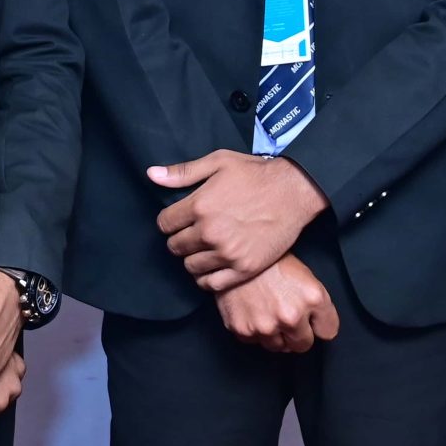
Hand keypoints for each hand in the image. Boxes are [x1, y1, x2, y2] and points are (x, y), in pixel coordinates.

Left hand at [149, 150, 328, 293]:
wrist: (294, 191)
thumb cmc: (256, 174)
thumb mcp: (219, 162)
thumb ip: (183, 172)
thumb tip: (151, 175)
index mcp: (200, 205)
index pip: (164, 224)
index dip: (170, 221)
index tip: (180, 219)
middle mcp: (210, 232)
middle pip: (175, 247)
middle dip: (181, 239)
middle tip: (195, 233)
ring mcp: (227, 253)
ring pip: (190, 267)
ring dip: (193, 258)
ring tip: (205, 248)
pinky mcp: (243, 268)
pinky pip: (211, 284)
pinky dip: (207, 278)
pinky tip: (213, 266)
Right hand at [215, 254, 341, 352]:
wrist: (236, 254)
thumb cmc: (270, 261)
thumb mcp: (305, 275)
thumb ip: (317, 304)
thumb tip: (319, 327)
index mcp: (312, 298)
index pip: (328, 331)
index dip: (319, 324)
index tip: (312, 320)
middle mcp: (290, 316)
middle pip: (303, 345)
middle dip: (298, 334)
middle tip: (287, 315)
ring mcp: (266, 326)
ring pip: (279, 347)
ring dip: (276, 334)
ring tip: (268, 310)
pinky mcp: (244, 331)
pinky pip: (255, 342)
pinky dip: (254, 330)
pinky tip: (253, 311)